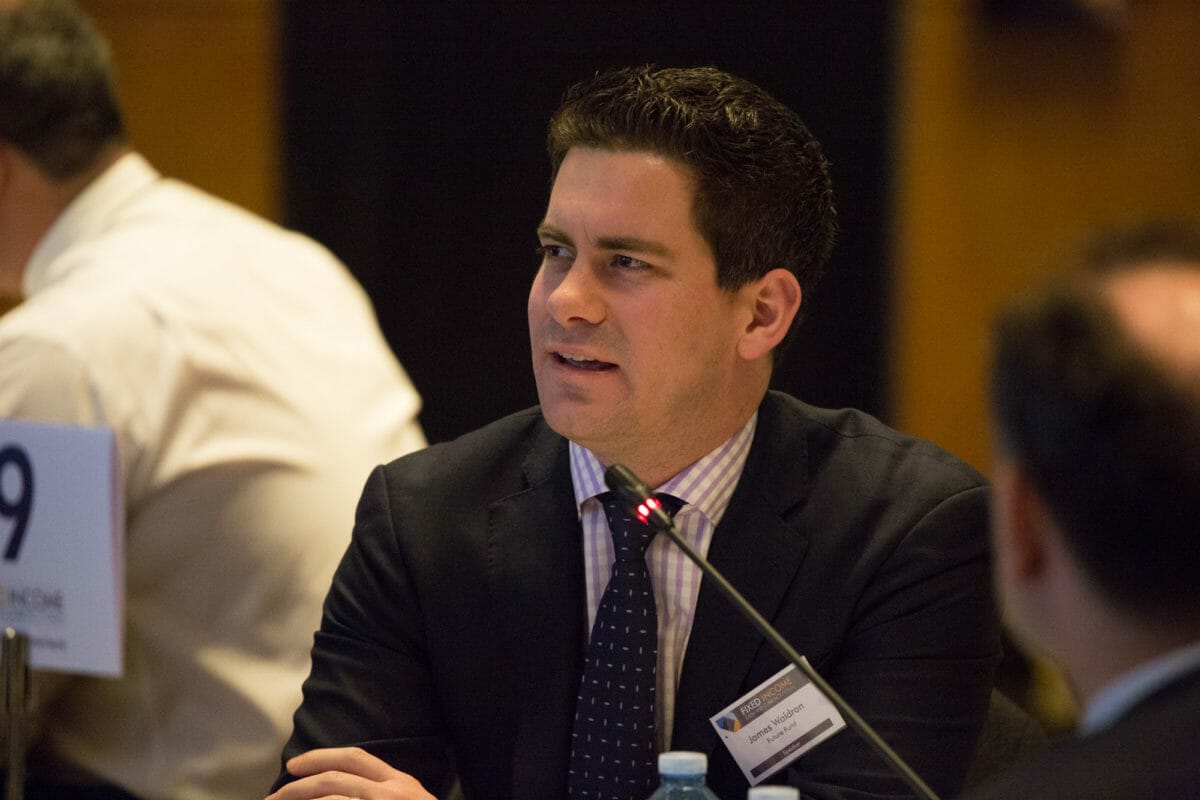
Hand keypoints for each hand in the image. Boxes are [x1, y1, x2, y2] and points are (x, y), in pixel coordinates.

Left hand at [265, 746, 436, 799]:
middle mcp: (391, 793)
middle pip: (334, 778)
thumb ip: (385, 793)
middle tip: (274, 797)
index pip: (355, 758)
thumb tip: (345, 791)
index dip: (320, 757)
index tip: (294, 766)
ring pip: (331, 798)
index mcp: (401, 783)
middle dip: (297, 786)